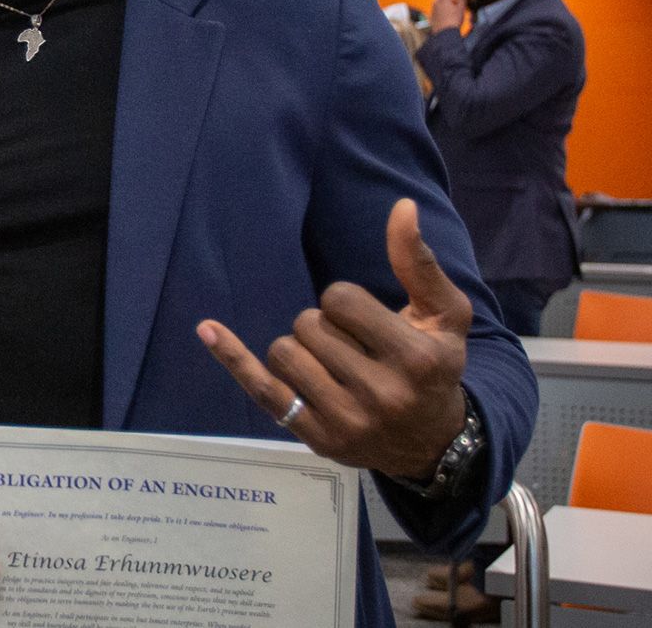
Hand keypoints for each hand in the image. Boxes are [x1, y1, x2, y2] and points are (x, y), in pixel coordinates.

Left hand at [197, 198, 472, 479]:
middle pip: (308, 325)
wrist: (432, 443)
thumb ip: (418, 263)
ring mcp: (345, 420)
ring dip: (298, 347)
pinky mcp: (315, 436)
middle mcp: (381, 393)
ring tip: (329, 363)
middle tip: (351, 347)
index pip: (340, 300)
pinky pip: (262, 389)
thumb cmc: (435, 368)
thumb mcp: (443, 315)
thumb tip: (401, 207)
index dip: (344, 302)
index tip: (364, 321)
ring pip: (283, 352)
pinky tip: (207, 329)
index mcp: (415, 358)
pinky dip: (233, 358)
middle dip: (322, 325)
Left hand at [429, 0, 465, 32]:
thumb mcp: (461, 8)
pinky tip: (449, 12)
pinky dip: (443, 6)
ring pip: (439, 0)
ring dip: (447, 0)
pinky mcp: (432, 15)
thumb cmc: (454, 21)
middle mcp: (436, 1)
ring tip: (454, 5)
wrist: (445, 34)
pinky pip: (437, 7)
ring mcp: (433, 8)